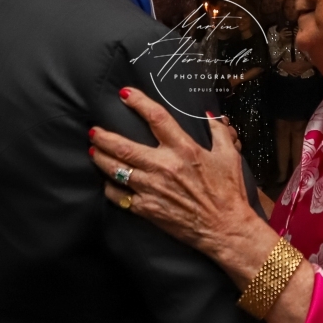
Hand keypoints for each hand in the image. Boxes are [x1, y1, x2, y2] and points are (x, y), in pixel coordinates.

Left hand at [89, 87, 272, 276]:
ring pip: (116, 170)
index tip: (125, 94)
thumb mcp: (229, 156)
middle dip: (104, 136)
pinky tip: (106, 181)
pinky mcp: (147, 209)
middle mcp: (164, 167)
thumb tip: (210, 115)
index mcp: (184, 149)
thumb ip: (219, 131)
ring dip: (101, 159)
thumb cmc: (228, 193)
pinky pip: (120, 196)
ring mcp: (153, 189)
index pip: (157, 118)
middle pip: (124, 147)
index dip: (139, 102)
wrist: (224, 228)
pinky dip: (110, 188)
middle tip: (94, 130)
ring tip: (93, 150)